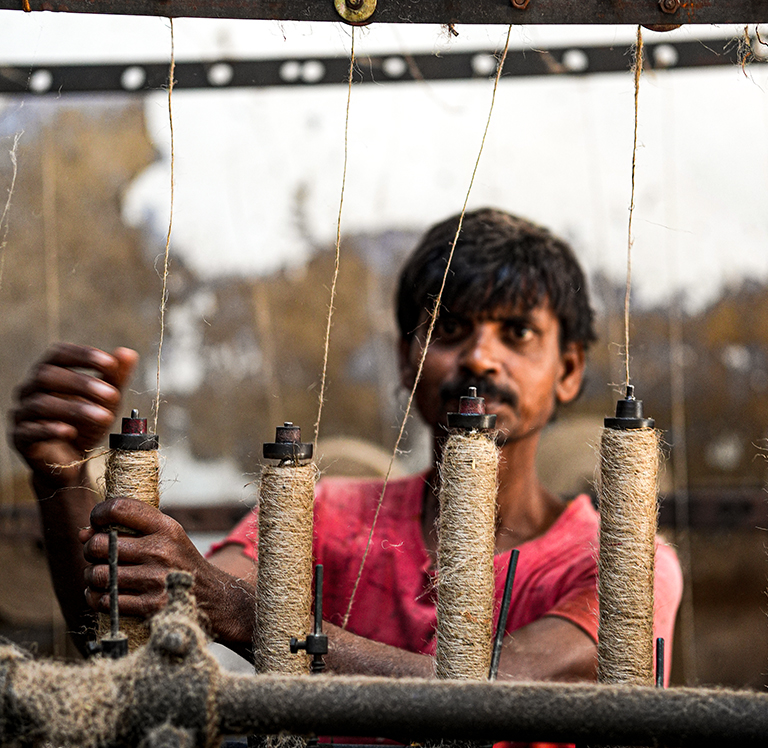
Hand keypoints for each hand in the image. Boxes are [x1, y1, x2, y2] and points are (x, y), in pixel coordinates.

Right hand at [10, 344, 137, 486]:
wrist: (73, 461)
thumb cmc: (88, 424)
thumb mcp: (107, 401)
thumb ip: (116, 378)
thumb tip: (127, 353)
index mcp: (49, 373)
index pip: (58, 354)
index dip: (83, 355)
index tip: (110, 363)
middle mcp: (30, 389)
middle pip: (47, 376)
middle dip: (82, 383)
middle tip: (112, 395)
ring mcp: (22, 413)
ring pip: (41, 404)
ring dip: (76, 409)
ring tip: (104, 417)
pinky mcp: (20, 438)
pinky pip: (29, 431)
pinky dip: (50, 429)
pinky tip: (70, 432)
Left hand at [80, 498, 209, 618]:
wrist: (213, 597)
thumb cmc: (180, 562)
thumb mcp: (167, 536)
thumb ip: (130, 529)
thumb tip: (83, 532)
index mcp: (165, 527)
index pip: (119, 508)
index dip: (99, 513)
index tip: (97, 522)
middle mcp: (160, 550)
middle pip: (99, 544)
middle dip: (90, 550)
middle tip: (98, 554)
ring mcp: (155, 579)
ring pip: (98, 575)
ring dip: (92, 577)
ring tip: (101, 576)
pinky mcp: (151, 606)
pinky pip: (106, 601)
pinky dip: (98, 599)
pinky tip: (105, 595)